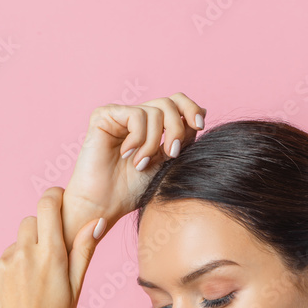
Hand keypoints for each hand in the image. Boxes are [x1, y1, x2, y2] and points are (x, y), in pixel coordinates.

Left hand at [0, 187, 101, 307]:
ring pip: (14, 246)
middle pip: (29, 222)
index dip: (53, 198)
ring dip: (24, 257)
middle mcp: (24, 254)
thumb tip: (95, 221)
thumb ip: (82, 251)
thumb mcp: (76, 289)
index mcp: (51, 255)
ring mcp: (2, 266)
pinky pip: (1, 266)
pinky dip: (9, 275)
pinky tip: (17, 299)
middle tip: (48, 261)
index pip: (47, 205)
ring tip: (33, 290)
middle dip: (39, 233)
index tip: (57, 202)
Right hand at [62, 92, 206, 242]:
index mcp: (152, 127)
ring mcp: (120, 115)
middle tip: (170, 155)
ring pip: (155, 112)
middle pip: (169, 102)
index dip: (191, 109)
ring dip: (153, 143)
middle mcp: (137, 118)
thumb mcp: (166, 163)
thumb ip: (182, 138)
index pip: (177, 103)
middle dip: (176, 129)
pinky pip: (136, 115)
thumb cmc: (132, 190)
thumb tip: (203, 111)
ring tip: (140, 164)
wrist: (105, 205)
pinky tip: (126, 155)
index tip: (200, 126)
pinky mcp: (104, 115)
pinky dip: (138, 139)